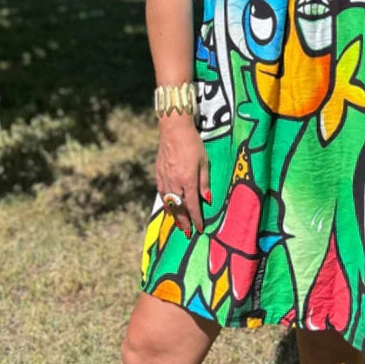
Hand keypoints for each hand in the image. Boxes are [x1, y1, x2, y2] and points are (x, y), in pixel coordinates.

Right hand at [156, 113, 210, 236]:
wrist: (173, 130)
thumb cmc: (193, 144)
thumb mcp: (204, 162)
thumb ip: (204, 182)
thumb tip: (206, 200)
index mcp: (187, 180)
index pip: (192, 206)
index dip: (196, 219)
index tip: (199, 229)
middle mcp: (174, 183)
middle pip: (178, 208)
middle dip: (183, 222)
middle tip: (187, 233)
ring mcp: (164, 179)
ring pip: (168, 203)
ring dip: (174, 215)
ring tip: (179, 224)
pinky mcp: (158, 174)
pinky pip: (161, 193)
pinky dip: (166, 203)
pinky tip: (169, 206)